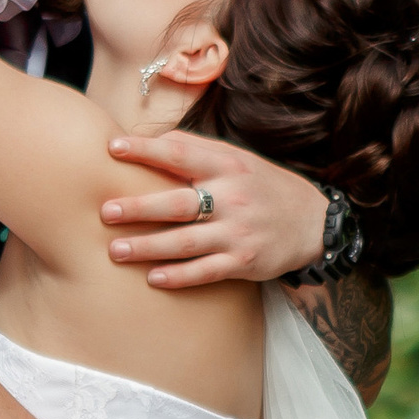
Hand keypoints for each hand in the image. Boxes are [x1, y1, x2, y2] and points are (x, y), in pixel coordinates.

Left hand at [101, 129, 326, 289]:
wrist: (314, 222)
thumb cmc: (262, 187)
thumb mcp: (237, 160)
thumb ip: (196, 151)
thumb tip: (152, 139)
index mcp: (227, 166)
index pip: (180, 154)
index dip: (145, 150)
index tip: (112, 148)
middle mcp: (232, 197)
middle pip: (178, 203)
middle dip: (139, 208)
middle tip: (105, 212)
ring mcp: (238, 232)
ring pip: (185, 242)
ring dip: (148, 247)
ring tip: (115, 251)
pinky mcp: (244, 262)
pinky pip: (205, 271)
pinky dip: (178, 277)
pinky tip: (152, 279)